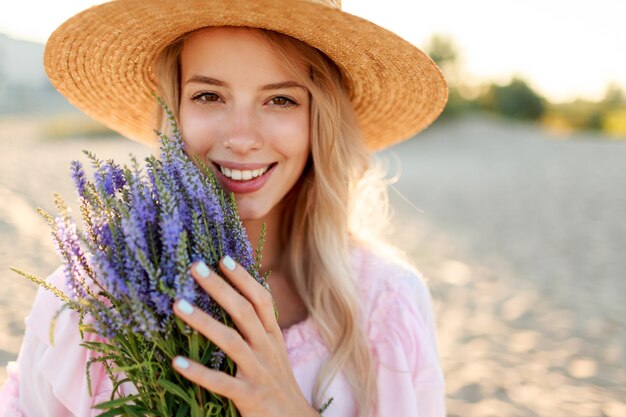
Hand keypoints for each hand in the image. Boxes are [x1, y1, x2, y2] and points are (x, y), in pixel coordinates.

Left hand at [172, 256, 318, 416]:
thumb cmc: (277, 383)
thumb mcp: (274, 351)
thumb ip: (259, 329)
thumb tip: (239, 299)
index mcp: (273, 336)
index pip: (261, 300)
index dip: (243, 278)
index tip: (223, 259)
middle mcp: (267, 349)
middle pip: (244, 311)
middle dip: (219, 287)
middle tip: (195, 267)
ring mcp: (258, 372)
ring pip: (231, 340)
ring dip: (203, 321)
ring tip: (177, 304)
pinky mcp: (249, 396)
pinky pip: (221, 382)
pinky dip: (198, 372)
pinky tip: (176, 362)